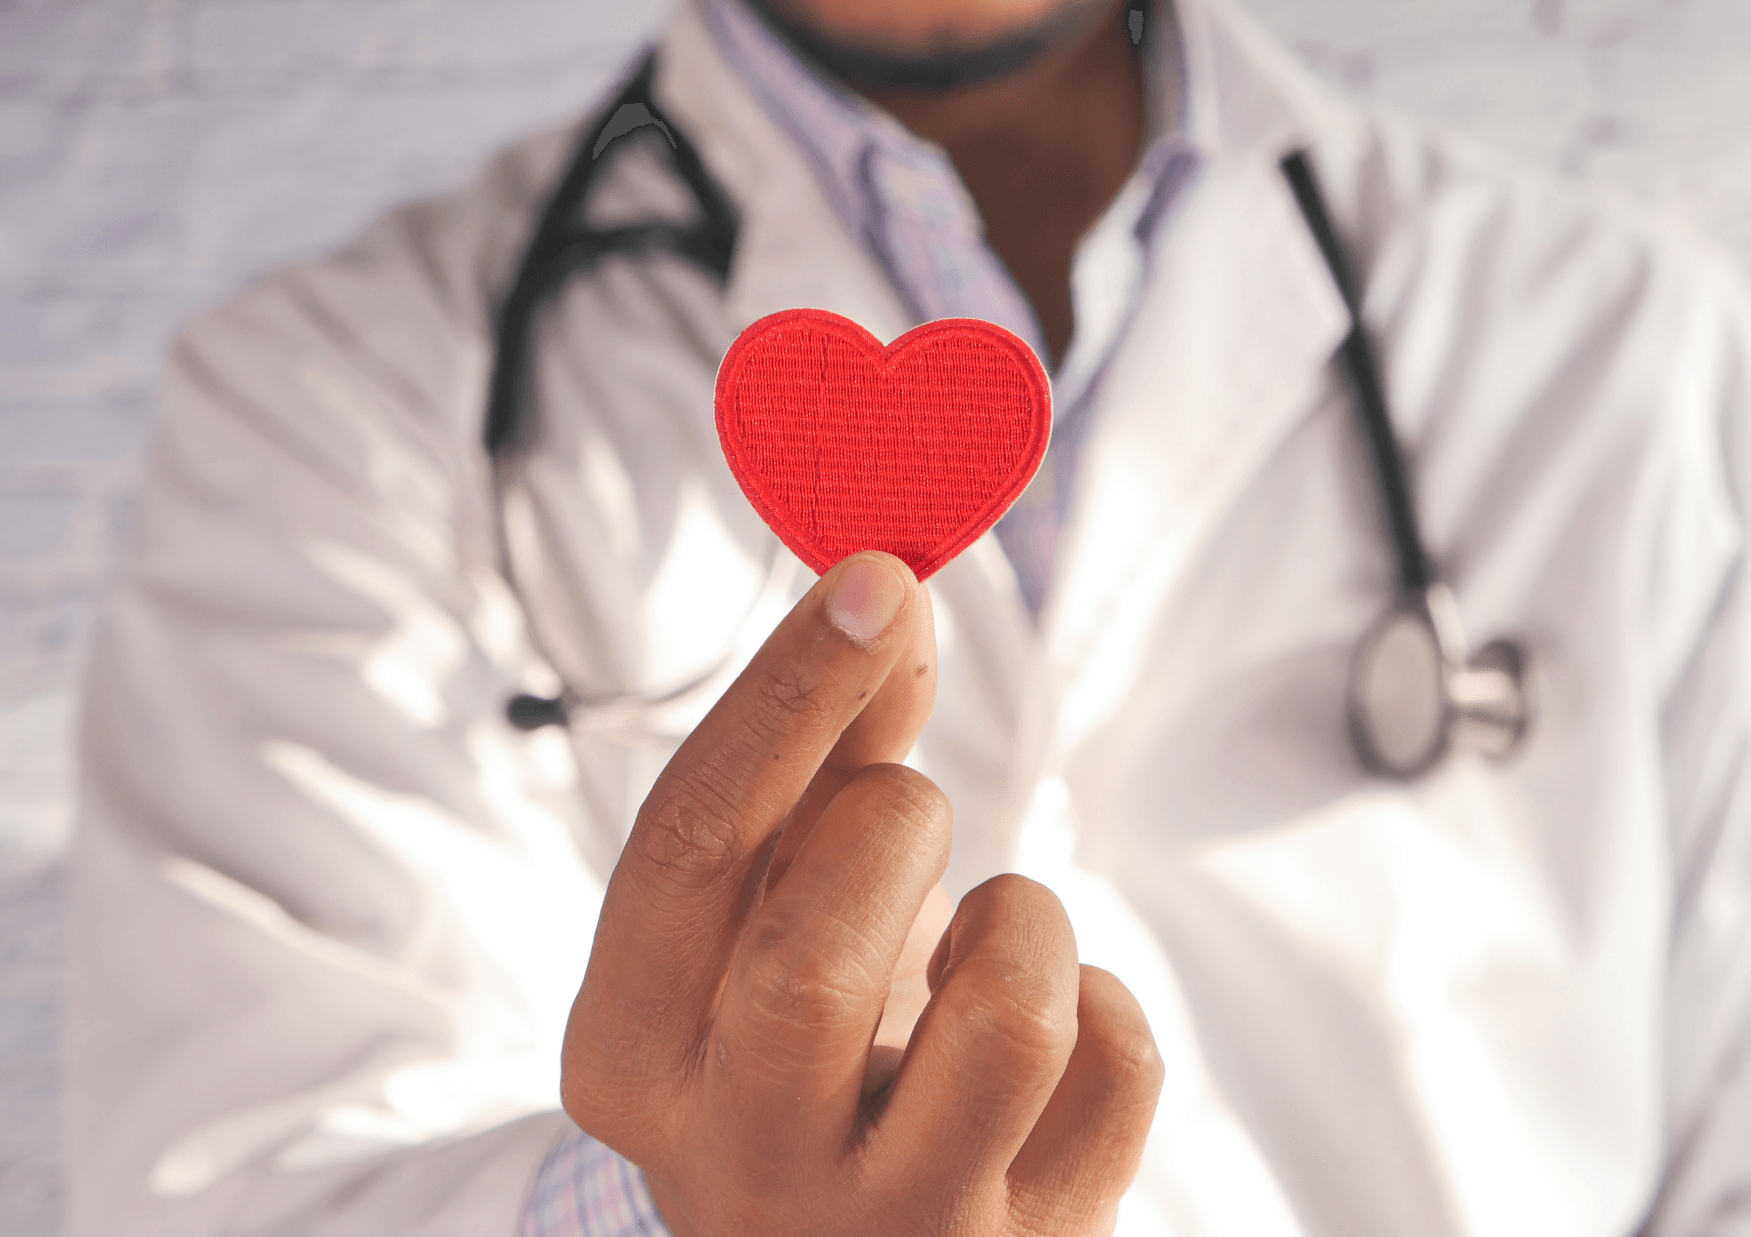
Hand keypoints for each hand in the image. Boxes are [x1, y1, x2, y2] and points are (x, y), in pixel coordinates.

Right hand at [563, 552, 1161, 1235]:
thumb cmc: (793, 1048)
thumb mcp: (765, 917)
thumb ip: (818, 758)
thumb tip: (891, 595)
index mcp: (637, 1055)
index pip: (690, 848)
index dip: (788, 694)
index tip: (876, 577)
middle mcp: (739, 1159)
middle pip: (816, 955)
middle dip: (892, 828)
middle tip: (907, 820)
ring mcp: (890, 1224)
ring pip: (1006, 1022)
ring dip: (1021, 919)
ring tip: (982, 936)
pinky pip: (1114, 1069)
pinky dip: (1100, 1002)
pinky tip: (1042, 1026)